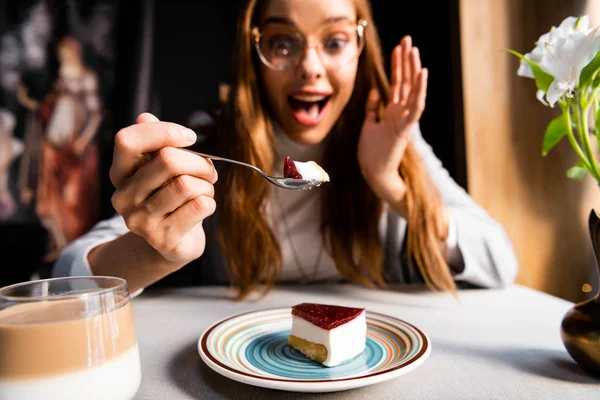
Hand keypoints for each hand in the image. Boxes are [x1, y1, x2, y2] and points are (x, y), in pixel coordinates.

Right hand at [110, 113, 217, 264]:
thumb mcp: (161, 169)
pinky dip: (210, 201)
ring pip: (186, 185)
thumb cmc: (171, 198)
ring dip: (206, 184)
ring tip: (206, 189)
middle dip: (199, 161)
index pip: (128, 140)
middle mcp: (123, 196)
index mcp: (120, 172)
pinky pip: (199, 206)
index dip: (164, 132)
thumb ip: (155, 144)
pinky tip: (204, 206)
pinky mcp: (162, 238)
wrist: (173, 244)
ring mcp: (140, 220)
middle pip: (168, 160)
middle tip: (209, 170)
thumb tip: (144, 117)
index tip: (190, 137)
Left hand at [357, 36, 427, 213]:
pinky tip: (422, 73)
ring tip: (414, 50)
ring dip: (413, 69)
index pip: (397, 83)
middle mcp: (401, 113)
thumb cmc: (372, 152)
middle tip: (408, 39)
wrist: (374, 172)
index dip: (398, 65)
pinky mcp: (406, 128)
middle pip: (405, 82)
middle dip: (406, 60)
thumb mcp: (368, 125)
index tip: (399, 47)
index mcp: (393, 111)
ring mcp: (405, 119)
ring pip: (412, 90)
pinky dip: (419, 90)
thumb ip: (372, 108)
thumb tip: (375, 91)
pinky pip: (416, 106)